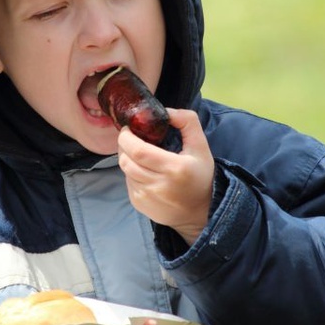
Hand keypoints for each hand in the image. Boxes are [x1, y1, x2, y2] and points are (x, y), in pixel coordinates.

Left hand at [117, 108, 213, 244]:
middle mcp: (158, 185)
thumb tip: (165, 111)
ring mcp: (146, 197)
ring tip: (138, 153)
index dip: (127, 138)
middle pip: (125, 161)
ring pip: (124, 171)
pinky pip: (127, 182)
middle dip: (123, 145)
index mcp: (175, 168)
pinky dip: (131, 172)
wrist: (199, 212)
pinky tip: (143, 170)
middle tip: (130, 137)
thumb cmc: (200, 175)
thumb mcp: (201, 146)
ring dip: (127, 158)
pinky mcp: (139, 204)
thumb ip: (187, 122)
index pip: (138, 151)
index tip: (129, 129)